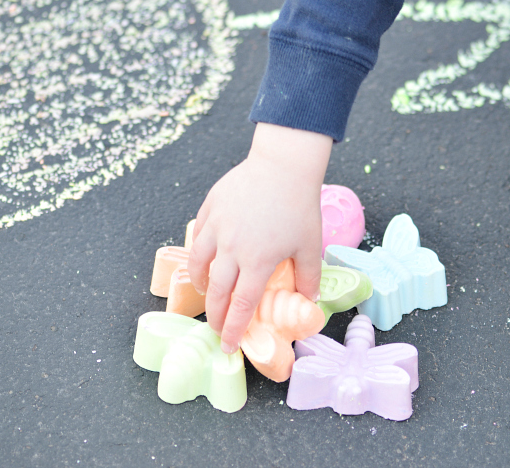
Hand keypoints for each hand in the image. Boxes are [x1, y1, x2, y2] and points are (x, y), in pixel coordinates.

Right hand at [187, 123, 332, 353]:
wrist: (284, 165)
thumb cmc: (300, 205)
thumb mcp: (310, 245)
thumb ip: (309, 276)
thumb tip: (308, 299)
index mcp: (257, 261)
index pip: (241, 305)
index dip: (234, 328)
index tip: (229, 345)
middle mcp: (232, 248)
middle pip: (217, 291)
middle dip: (215, 315)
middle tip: (216, 327)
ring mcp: (217, 226)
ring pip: (198, 263)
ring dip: (201, 283)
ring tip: (206, 292)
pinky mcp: (210, 208)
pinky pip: (198, 235)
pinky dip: (199, 251)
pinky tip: (205, 256)